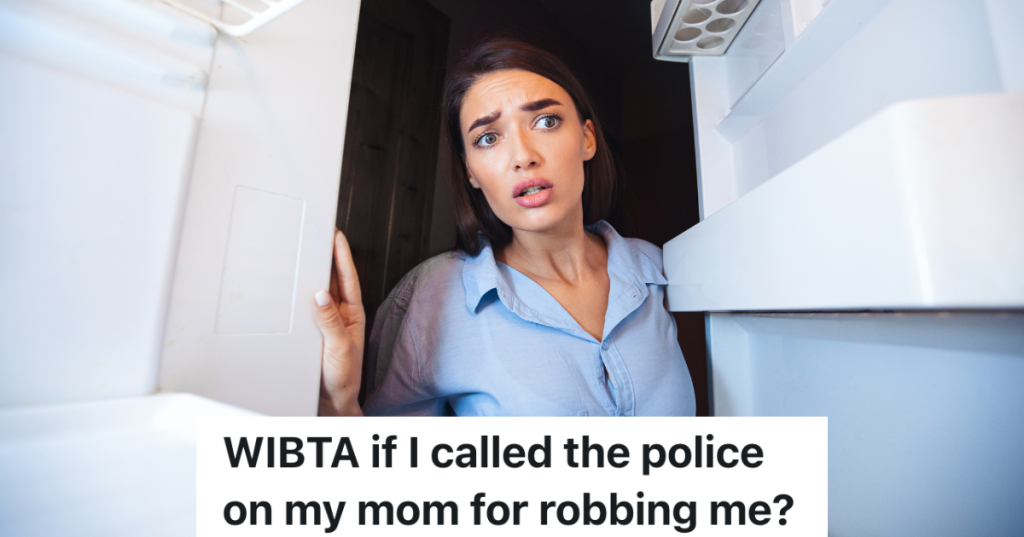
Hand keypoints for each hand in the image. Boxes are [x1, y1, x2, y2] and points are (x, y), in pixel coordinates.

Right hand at [313, 230, 364, 415]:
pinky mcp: (313, 331)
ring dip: (313, 271)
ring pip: (319, 290)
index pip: (347, 278)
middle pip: (332, 279)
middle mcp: (340, 315)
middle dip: (327, 255)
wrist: (332, 402)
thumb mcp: (339, 348)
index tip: (336, 234)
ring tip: (305, 250)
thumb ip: (330, 322)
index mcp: (352, 315)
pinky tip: (293, 282)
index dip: (342, 255)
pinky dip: (300, 291)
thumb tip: (321, 295)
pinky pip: (306, 306)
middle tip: (318, 233)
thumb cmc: (343, 379)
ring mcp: (326, 322)